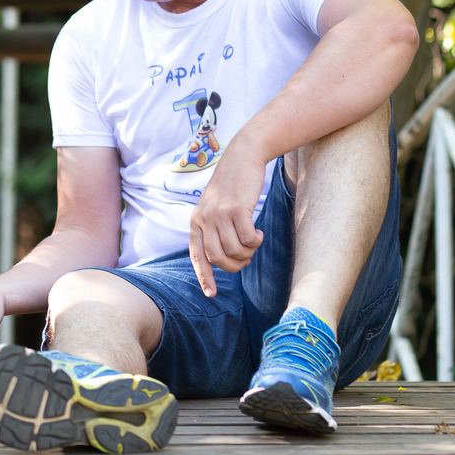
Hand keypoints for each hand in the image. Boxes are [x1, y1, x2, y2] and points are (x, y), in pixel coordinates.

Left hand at [188, 149, 265, 296]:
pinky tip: (258, 232)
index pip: (197, 256)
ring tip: (253, 241)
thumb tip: (224, 259)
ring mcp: (219, 214)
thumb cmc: (232, 188)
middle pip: (218, 258)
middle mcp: (203, 220)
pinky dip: (255, 241)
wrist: (241, 159)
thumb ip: (214, 231)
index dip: (204, 276)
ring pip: (234, 250)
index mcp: (196, 222)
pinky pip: (247, 239)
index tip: (211, 295)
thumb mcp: (215, 209)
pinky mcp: (236, 209)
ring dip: (248, 251)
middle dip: (235, 265)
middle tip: (246, 257)